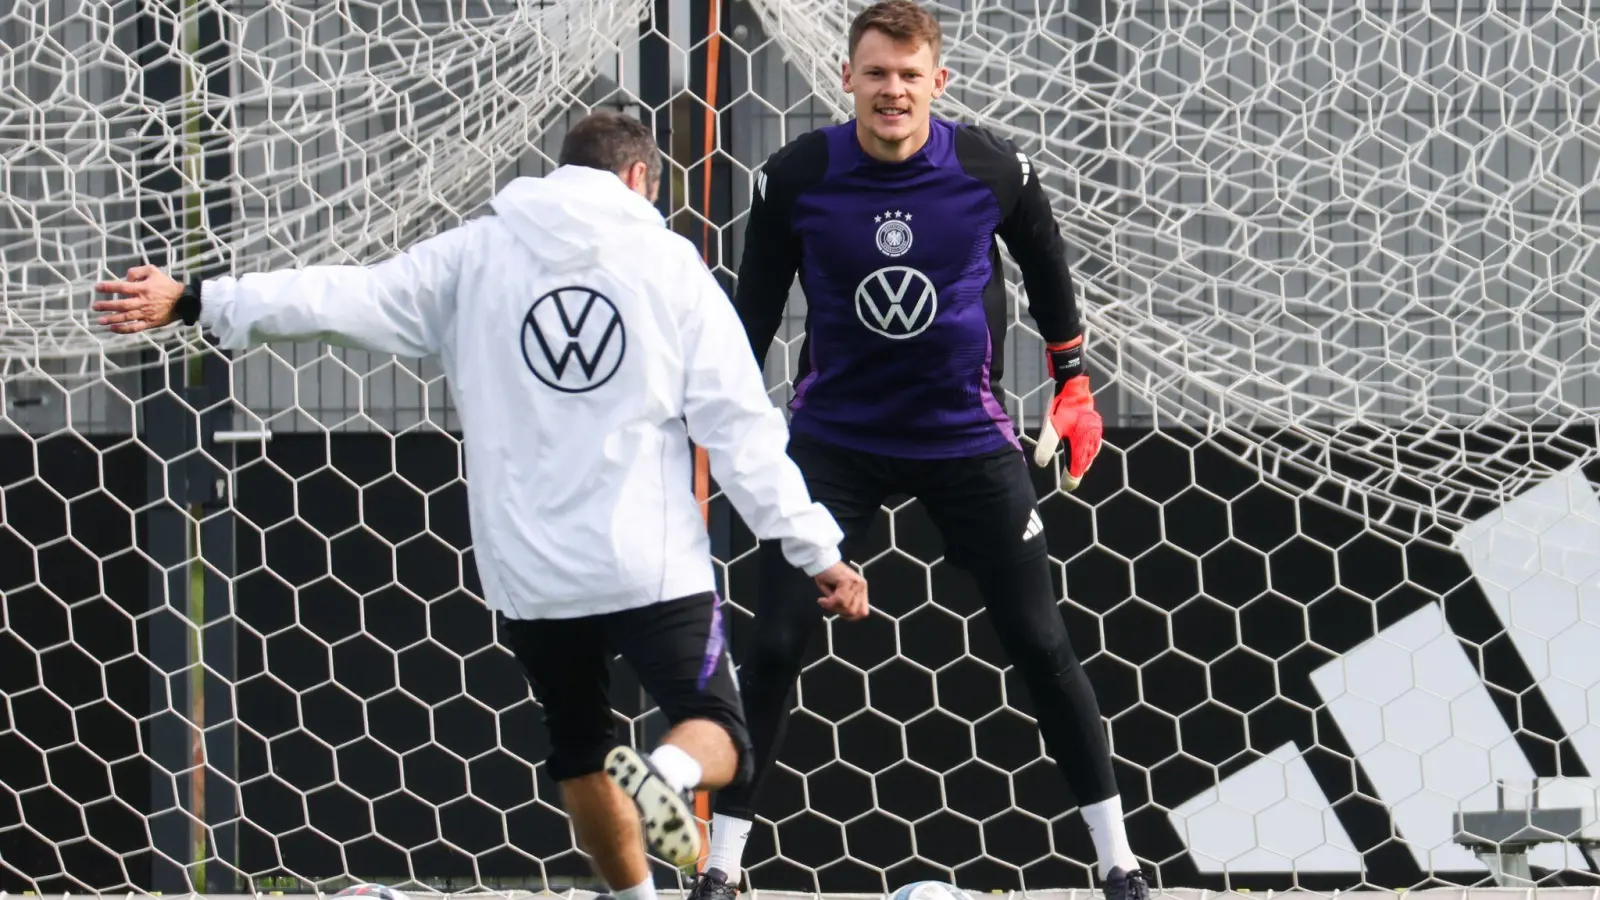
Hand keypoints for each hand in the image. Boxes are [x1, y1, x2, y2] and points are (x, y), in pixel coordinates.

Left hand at [92, 265, 184, 332]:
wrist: (184, 301)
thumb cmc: (167, 285)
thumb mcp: (154, 271)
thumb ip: (137, 271)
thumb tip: (125, 277)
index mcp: (143, 288)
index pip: (122, 287)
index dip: (108, 287)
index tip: (97, 287)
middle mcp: (143, 301)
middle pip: (121, 305)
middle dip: (106, 306)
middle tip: (94, 306)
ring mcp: (146, 314)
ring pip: (126, 317)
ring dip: (112, 319)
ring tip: (99, 320)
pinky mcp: (150, 323)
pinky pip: (135, 328)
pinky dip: (123, 329)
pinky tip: (113, 329)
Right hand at [813, 561, 867, 620]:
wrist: (820, 562)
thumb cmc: (827, 578)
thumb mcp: (838, 595)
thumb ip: (845, 604)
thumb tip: (846, 615)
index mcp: (861, 590)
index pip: (863, 612)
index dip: (850, 616)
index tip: (838, 611)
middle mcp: (862, 586)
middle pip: (854, 612)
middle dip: (839, 611)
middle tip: (829, 604)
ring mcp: (856, 583)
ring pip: (846, 607)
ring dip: (832, 606)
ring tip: (825, 599)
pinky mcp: (847, 581)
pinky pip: (839, 600)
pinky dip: (828, 602)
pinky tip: (822, 599)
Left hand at [1032, 338, 1102, 489]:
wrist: (1073, 383)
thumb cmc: (1061, 405)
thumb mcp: (1050, 426)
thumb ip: (1046, 445)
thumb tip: (1040, 464)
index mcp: (1082, 443)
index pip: (1077, 468)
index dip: (1071, 479)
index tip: (1066, 487)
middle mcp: (1091, 439)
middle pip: (1085, 462)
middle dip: (1077, 473)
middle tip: (1069, 483)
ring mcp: (1094, 431)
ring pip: (1090, 453)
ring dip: (1083, 463)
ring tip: (1076, 470)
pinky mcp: (1093, 423)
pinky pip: (1092, 443)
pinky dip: (1087, 452)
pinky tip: (1082, 450)